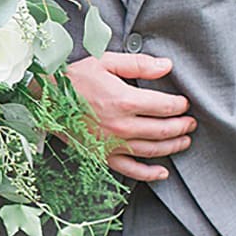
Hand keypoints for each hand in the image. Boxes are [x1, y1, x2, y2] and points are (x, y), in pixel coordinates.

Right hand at [67, 52, 194, 182]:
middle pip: (163, 130)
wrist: (43, 101)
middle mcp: (121, 126)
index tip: (185, 103)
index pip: (165, 106)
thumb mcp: (105, 62)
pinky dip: (149, 174)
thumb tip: (167, 66)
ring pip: (152, 150)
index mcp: (125, 100)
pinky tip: (162, 172)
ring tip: (185, 141)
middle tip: (191, 123)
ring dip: (173, 147)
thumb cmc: (73, 79)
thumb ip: (139, 64)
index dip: (180, 105)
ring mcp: (112, 144)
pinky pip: (131, 170)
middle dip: (182, 127)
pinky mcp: (102, 156)